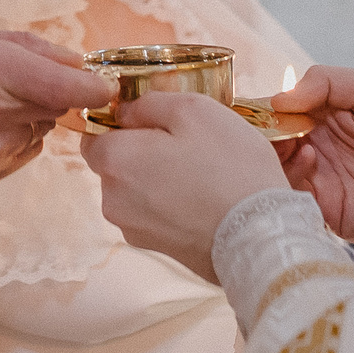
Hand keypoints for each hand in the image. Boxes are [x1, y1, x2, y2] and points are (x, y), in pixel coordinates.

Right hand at [0, 24, 114, 189]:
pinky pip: (24, 151)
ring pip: (42, 129)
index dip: (93, 86)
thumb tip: (78, 62)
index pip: (66, 85)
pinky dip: (13, 138)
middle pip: (58, 105)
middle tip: (16, 83)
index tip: (104, 84)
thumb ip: (29, 47)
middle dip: (52, 92)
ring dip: (29, 116)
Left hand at [81, 92, 285, 281]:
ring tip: (200, 174)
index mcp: (113, 160)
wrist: (259, 237)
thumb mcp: (193, 109)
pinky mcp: (155, 249)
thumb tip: (125, 112)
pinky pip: (153, 214)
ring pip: (134, 190)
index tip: (155, 122)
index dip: (122, 123)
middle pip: (115, 163)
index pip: (95, 134)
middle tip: (187, 146)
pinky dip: (170, 205)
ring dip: (157, 179)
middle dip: (142, 151)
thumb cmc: (228, 167)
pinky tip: (202, 200)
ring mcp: (132, 229)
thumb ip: (148, 103)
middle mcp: (111, 198)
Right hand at [269, 66, 353, 250]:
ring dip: (275, 155)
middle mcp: (315, 147)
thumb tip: (280, 99)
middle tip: (269, 127)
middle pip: (268, 143)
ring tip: (297, 144)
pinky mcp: (326, 212)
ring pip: (274, 171)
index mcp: (323, 116)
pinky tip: (312, 163)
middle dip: (262, 134)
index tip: (255, 106)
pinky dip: (290, 180)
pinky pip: (293, 199)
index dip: (262, 109)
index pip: (277, 111)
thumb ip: (326, 82)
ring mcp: (320, 181)